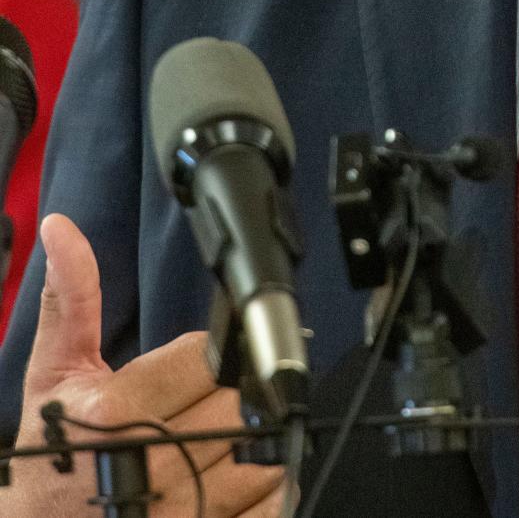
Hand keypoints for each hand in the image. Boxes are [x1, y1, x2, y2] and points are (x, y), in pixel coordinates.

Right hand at [3, 213, 287, 517]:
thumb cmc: (48, 454)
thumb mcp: (50, 373)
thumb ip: (72, 298)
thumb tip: (63, 229)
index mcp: (116, 414)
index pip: (210, 359)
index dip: (212, 358)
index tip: (199, 368)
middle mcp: (153, 465)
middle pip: (243, 405)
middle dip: (235, 399)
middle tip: (208, 406)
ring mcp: (182, 513)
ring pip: (265, 456)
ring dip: (257, 446)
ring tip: (219, 443)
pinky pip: (271, 509)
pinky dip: (268, 493)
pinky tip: (239, 482)